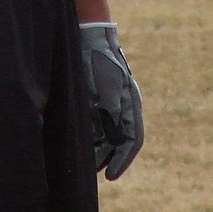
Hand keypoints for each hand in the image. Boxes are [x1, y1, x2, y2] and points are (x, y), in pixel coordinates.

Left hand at [79, 22, 143, 179]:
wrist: (90, 36)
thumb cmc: (100, 60)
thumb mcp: (108, 85)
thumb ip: (111, 111)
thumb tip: (113, 136)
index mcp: (130, 104)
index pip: (132, 140)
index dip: (123, 160)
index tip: (110, 175)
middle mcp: (122, 107)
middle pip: (119, 141)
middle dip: (109, 158)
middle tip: (94, 173)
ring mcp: (109, 103)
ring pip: (107, 136)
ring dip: (99, 150)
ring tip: (86, 163)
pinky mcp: (95, 100)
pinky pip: (96, 125)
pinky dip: (91, 138)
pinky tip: (80, 145)